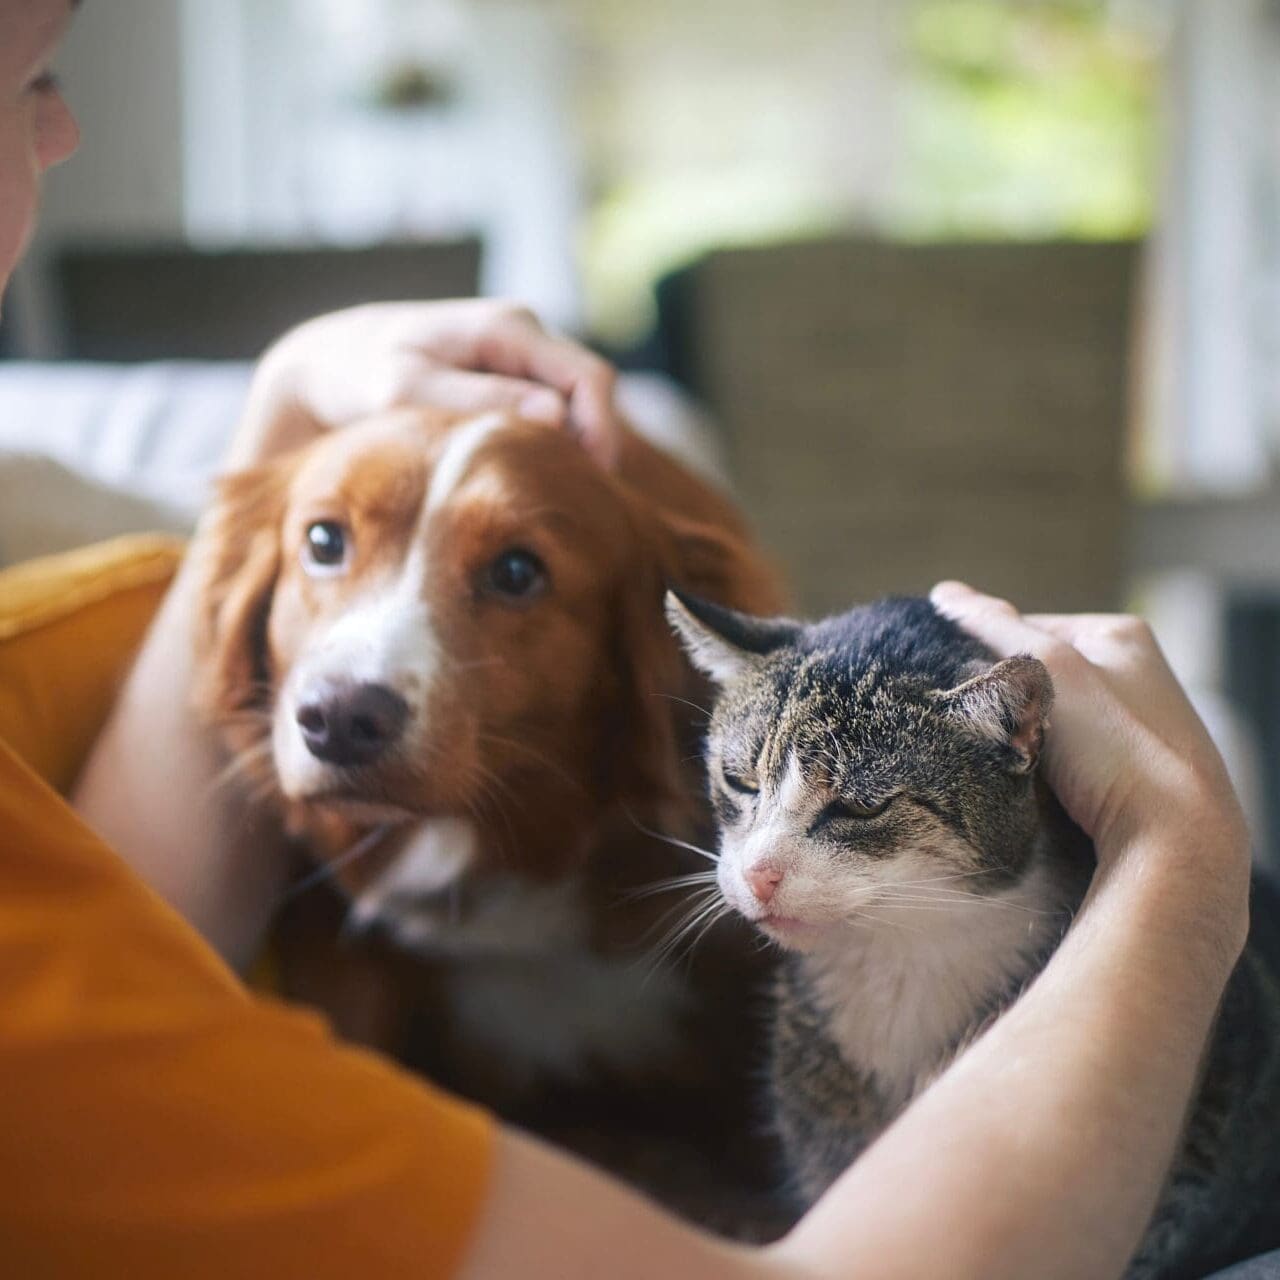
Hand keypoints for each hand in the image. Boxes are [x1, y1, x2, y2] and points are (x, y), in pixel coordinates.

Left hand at [228, 299, 621, 469]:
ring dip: (570, 450)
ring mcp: (517, 359)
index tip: (588, 483)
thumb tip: (555, 415)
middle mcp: (522, 336)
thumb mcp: (406, 388)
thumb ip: (479, 399)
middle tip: (574, 503)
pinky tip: (529, 484)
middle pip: (590, 393)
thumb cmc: (358, 375)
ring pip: (572, 407)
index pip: (589, 378)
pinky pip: (549, 414)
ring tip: (552, 498)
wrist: (326, 367)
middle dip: (592, 446)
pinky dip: (547, 448)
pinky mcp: (506, 382)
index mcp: (506, 328)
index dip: (601, 432)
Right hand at [931, 581, 1249, 892]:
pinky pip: (1068, 759)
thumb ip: (994, 627)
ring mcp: (1135, 727)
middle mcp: (1134, 675)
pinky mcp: (1130, 774)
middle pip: (1038, 675)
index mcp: (1121, 635)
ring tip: (1007, 758)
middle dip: (1006, 698)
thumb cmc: (1116, 745)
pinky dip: (1044, 769)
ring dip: (1022, 737)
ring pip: (1049, 720)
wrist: (1172, 840)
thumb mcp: (1047, 670)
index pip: (1026, 626)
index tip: (961, 683)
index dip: (985, 653)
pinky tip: (1036, 786)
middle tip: (982, 724)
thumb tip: (946, 593)